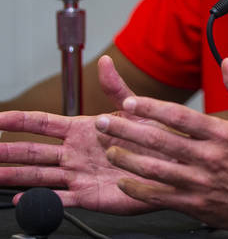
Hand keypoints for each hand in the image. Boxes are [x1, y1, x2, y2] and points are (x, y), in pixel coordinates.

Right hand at [0, 56, 163, 213]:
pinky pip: (60, 199)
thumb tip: (105, 62)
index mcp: (83, 129)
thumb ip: (116, 88)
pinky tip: (22, 199)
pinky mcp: (90, 195)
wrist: (176, 163)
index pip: (42, 124)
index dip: (18, 121)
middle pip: (32, 152)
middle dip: (7, 151)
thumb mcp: (136, 108)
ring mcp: (80, 174)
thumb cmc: (157, 135)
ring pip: (39, 176)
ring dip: (15, 176)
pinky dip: (42, 201)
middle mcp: (76, 152)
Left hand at [96, 58, 227, 230]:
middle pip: (160, 141)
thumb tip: (227, 62)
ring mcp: (199, 181)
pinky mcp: (194, 202)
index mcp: (222, 134)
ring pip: (155, 169)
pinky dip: (137, 189)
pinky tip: (123, 180)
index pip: (180, 117)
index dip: (151, 109)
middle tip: (103, 122)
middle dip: (127, 130)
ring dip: (127, 159)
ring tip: (109, 150)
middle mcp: (208, 157)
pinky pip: (159, 196)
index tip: (129, 103)